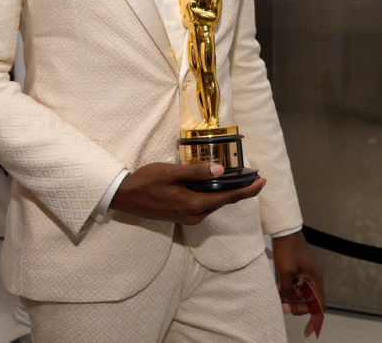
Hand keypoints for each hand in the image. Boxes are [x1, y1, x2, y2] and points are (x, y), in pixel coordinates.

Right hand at [110, 162, 264, 224]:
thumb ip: (196, 172)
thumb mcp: (171, 173)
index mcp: (194, 205)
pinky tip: (212, 184)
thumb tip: (220, 171)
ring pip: (213, 204)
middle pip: (223, 202)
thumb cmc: (146, 181)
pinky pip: (204, 205)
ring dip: (225, 193)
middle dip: (239, 191)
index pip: (228, 198)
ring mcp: (188, 218)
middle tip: (251, 176)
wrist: (125, 197)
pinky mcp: (183, 216)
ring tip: (236, 178)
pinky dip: (212, 195)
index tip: (262, 181)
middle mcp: (194, 216)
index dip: (247, 191)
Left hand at [273, 231, 324, 337]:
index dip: (315, 319)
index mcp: (316, 279)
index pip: (320, 305)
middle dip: (298, 306)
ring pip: (302, 293)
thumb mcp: (286, 273)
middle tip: (285, 306)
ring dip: (292, 297)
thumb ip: (287, 292)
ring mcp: (307, 273)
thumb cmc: (288, 249)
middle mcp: (314, 277)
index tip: (308, 330)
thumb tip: (286, 310)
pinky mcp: (300, 269)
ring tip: (280, 295)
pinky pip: (297, 284)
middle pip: (310, 300)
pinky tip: (279, 287)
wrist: (285, 230)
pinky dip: (289, 288)